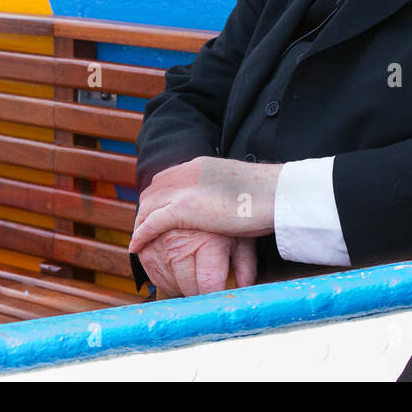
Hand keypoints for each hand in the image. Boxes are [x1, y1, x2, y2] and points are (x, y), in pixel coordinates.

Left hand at [129, 157, 282, 254]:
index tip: (157, 210)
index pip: (169, 177)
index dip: (159, 195)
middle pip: (154, 190)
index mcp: (200, 165)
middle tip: (142, 227)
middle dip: (145, 209)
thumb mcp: (240, 185)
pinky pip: (152, 223)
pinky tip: (136, 246)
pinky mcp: (183, 209)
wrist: (274, 192)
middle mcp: (187, 173)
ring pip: (149, 206)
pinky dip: (141, 234)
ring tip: (138, 240)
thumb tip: (229, 203)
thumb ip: (226, 190)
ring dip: (140, 223)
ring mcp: (183, 190)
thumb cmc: (267, 192)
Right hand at [136, 229, 256, 296]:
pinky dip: (168, 279)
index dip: (216, 297)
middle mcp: (180, 243)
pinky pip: (155, 278)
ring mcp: (159, 246)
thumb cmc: (222, 217)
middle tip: (211, 284)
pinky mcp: (145, 248)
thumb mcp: (240, 236)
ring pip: (171, 287)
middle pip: (188, 289)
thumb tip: (245, 291)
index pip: (208, 284)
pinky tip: (180, 267)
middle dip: (202, 292)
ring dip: (184, 286)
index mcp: (207, 240)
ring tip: (196, 270)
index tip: (221, 301)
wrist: (191, 190)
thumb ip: (245, 266)